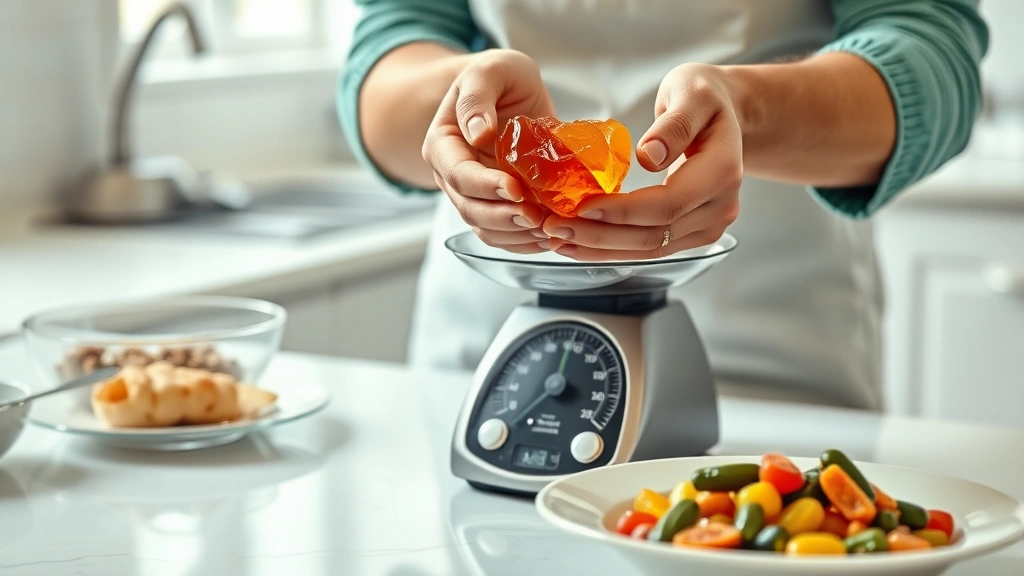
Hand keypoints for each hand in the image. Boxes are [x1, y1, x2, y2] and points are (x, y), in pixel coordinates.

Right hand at [422, 49, 555, 252]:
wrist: (507, 90)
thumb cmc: (497, 77)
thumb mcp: (489, 71)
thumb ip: (478, 96)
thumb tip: (478, 133)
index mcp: (443, 145)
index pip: (460, 175)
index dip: (486, 187)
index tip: (516, 189)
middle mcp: (452, 175)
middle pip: (470, 209)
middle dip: (504, 218)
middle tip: (537, 217)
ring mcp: (473, 194)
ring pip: (485, 228)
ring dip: (515, 235)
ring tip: (546, 230)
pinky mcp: (495, 204)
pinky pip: (503, 234)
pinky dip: (523, 241)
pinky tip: (547, 237)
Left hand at [541, 63, 742, 260]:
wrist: (724, 115)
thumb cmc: (704, 97)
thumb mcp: (691, 92)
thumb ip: (675, 124)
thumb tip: (650, 155)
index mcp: (721, 172)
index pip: (667, 204)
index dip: (622, 212)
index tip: (581, 207)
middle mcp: (719, 207)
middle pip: (654, 235)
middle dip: (600, 237)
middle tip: (554, 229)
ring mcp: (707, 226)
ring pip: (649, 249)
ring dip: (600, 249)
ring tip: (558, 240)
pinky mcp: (691, 233)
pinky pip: (649, 248)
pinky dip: (612, 248)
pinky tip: (579, 243)